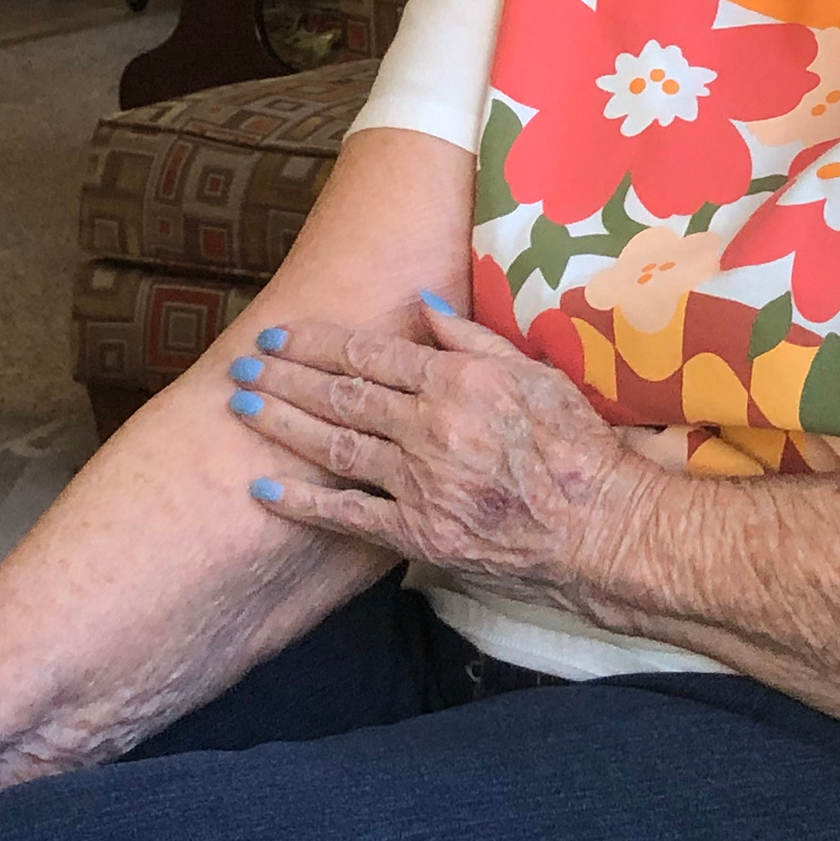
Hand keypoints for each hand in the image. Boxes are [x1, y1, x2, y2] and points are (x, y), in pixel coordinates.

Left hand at [224, 301, 657, 612]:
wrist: (598, 528)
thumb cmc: (574, 447)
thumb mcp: (536, 374)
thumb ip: (474, 340)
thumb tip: (423, 305)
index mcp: (459, 383)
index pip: (371, 354)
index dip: (318, 342)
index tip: (280, 334)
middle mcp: (432, 429)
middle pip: (342, 397)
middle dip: (284, 378)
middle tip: (242, 364)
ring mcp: (421, 484)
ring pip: (335, 447)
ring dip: (281, 425)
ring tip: (241, 407)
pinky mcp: (417, 535)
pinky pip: (348, 514)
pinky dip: (303, 500)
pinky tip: (265, 487)